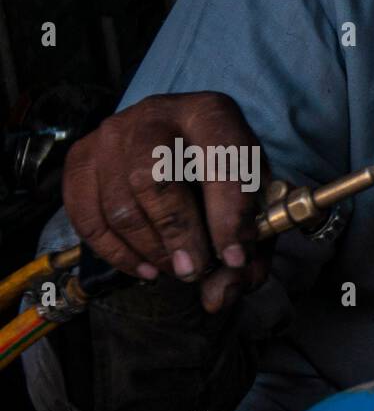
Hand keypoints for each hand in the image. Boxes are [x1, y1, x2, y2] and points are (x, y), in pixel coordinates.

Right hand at [62, 92, 269, 313]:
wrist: (185, 143)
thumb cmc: (224, 177)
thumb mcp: (254, 206)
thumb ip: (250, 251)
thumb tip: (219, 297)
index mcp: (212, 114)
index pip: (219, 162)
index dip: (228, 217)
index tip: (234, 258)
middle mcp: (157, 113)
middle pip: (154, 178)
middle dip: (178, 235)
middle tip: (194, 271)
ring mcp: (112, 133)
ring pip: (120, 203)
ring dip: (150, 250)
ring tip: (177, 270)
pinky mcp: (83, 157)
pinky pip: (86, 215)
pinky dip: (115, 252)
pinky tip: (146, 268)